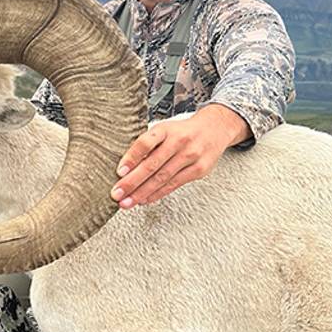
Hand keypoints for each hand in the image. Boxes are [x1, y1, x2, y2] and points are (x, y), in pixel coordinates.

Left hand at [110, 104, 250, 207]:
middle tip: (117, 194)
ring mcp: (190, 156)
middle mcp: (178, 141)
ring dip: (142, 192)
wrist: (214, 129)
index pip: (145, 143)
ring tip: (127, 202)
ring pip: (162, 178)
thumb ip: (147, 146)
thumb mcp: (164, 130)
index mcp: (165, 129)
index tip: (119, 172)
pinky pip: (173, 185)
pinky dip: (157, 194)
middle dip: (132, 182)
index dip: (131, 158)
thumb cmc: (182, 132)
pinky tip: (145, 200)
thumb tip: (124, 168)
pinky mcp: (198, 170)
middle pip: (152, 164)